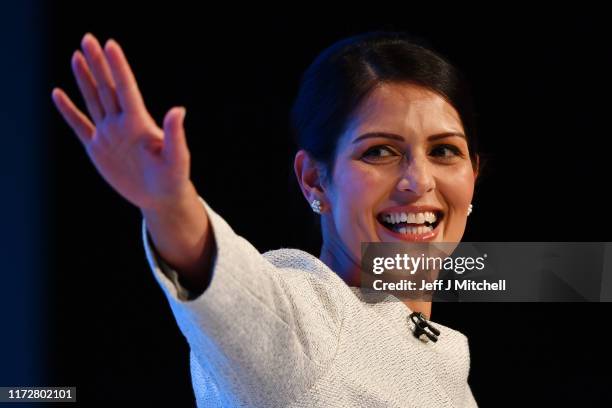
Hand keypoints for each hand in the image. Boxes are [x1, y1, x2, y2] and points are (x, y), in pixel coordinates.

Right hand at [52, 33, 192, 210]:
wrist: (161, 198)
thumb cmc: (174, 178)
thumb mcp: (176, 157)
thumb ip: (175, 135)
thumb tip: (179, 110)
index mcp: (139, 123)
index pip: (126, 89)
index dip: (118, 67)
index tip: (110, 45)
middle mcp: (122, 124)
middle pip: (107, 88)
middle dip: (98, 64)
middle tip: (88, 38)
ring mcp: (109, 135)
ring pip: (94, 101)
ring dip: (85, 79)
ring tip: (77, 56)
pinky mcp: (98, 149)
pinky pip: (79, 126)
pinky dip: (68, 111)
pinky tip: (58, 94)